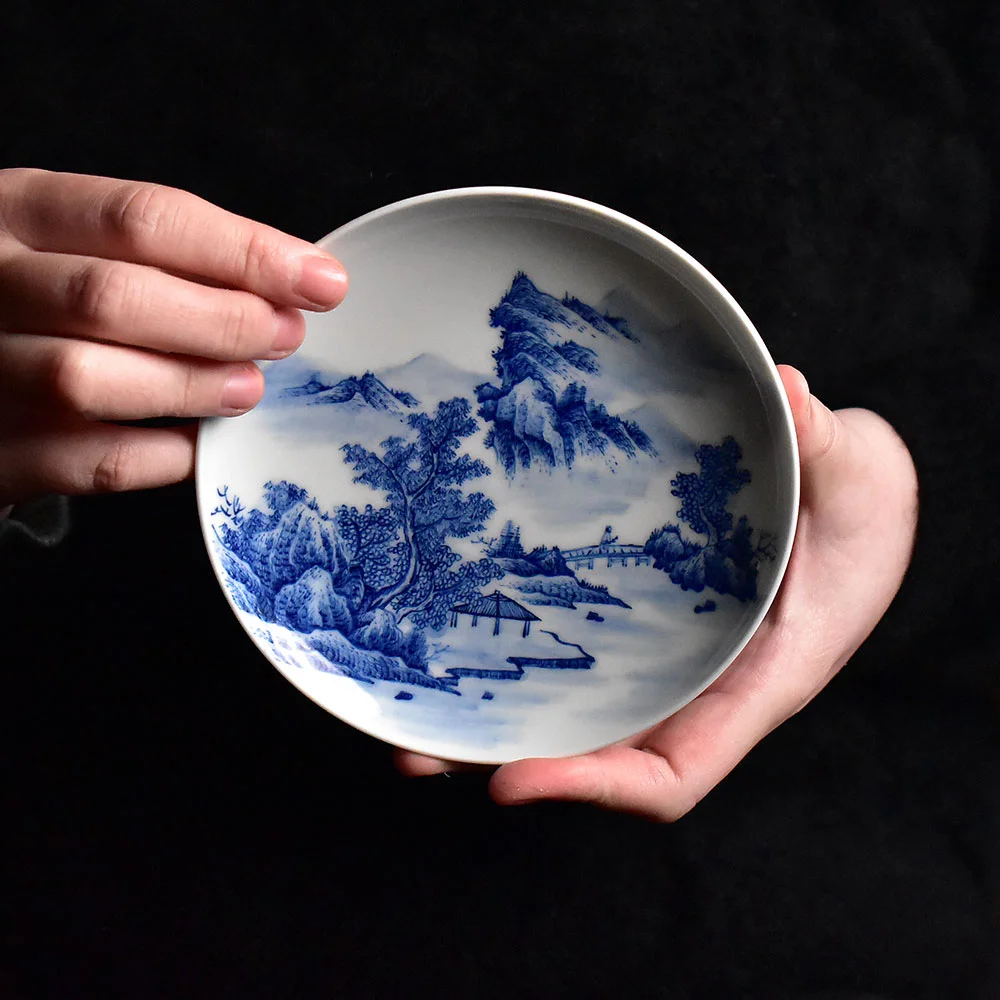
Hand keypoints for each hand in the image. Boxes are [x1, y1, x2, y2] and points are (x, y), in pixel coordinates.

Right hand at [0, 169, 346, 505]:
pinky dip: (159, 456)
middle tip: (286, 337)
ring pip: (85, 377)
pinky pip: (87, 461)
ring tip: (249, 388)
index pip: (141, 218)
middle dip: (225, 320)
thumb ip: (166, 258)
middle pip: (114, 296)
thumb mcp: (78, 245)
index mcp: (18, 211)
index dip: (244, 252)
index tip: (319, 281)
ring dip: (191, 384)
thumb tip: (290, 287)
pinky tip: (198, 443)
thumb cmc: (40, 299)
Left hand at [396, 365, 918, 819]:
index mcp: (750, 686)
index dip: (592, 788)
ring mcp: (656, 655)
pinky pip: (568, 646)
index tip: (509, 779)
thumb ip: (827, 445)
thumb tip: (782, 392)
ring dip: (489, 709)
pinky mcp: (634, 617)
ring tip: (402, 698)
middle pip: (593, 753)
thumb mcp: (859, 474)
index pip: (670, 773)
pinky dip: (511, 645)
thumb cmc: (860, 508)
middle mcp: (691, 687)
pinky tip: (448, 615)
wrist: (843, 502)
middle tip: (411, 745)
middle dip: (506, 757)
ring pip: (568, 704)